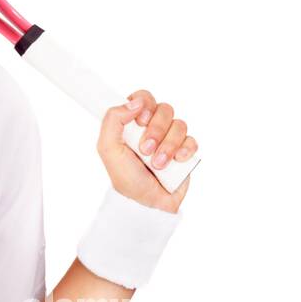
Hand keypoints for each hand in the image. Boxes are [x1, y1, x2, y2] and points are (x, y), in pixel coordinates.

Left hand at [97, 89, 196, 212]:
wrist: (146, 203)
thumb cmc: (126, 177)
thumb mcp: (108, 148)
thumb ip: (113, 120)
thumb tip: (134, 103)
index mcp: (132, 124)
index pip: (143, 97)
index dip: (145, 104)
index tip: (140, 120)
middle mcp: (152, 128)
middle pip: (164, 108)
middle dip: (156, 130)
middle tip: (146, 149)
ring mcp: (170, 139)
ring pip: (179, 124)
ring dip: (168, 145)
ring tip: (158, 164)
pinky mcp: (185, 151)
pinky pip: (192, 140)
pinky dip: (184, 151)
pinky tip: (175, 163)